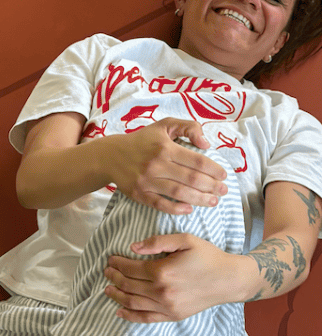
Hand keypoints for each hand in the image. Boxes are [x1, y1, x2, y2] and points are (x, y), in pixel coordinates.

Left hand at [103, 233, 238, 320]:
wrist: (228, 280)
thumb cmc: (207, 257)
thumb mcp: (185, 240)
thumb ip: (158, 242)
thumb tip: (133, 248)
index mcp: (163, 271)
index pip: (131, 268)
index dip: (117, 263)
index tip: (110, 259)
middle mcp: (162, 291)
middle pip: (128, 285)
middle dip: (113, 277)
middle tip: (106, 271)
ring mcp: (166, 306)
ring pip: (132, 302)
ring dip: (116, 295)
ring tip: (107, 288)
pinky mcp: (172, 316)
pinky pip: (145, 318)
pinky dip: (130, 315)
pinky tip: (119, 311)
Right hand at [107, 119, 226, 212]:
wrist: (111, 155)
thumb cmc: (143, 140)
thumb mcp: (165, 125)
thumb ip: (189, 127)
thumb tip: (206, 144)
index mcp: (165, 147)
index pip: (197, 161)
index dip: (214, 170)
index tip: (224, 175)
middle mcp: (156, 164)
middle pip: (191, 179)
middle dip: (211, 187)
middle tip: (223, 191)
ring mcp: (147, 180)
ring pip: (179, 193)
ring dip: (199, 199)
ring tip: (213, 202)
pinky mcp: (139, 194)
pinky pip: (160, 204)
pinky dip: (176, 209)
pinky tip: (189, 210)